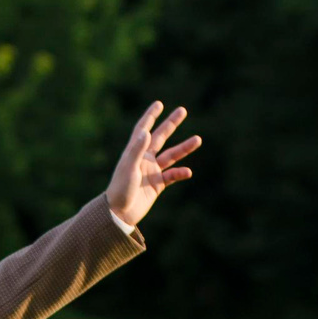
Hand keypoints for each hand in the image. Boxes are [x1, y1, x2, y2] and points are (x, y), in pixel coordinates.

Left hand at [105, 102, 200, 228]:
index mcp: (134, 152)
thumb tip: (147, 131)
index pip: (143, 129)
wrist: (119, 214)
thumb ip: (137, 149)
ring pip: (171, 156)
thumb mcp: (129, 168)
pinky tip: (187, 172)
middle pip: (160, 137)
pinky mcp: (157, 185)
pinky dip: (180, 173)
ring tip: (198, 139)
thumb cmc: (120, 190)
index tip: (158, 104)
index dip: (150, 116)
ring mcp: (151, 172)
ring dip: (184, 148)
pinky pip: (172, 175)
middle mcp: (143, 159)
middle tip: (182, 110)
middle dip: (171, 124)